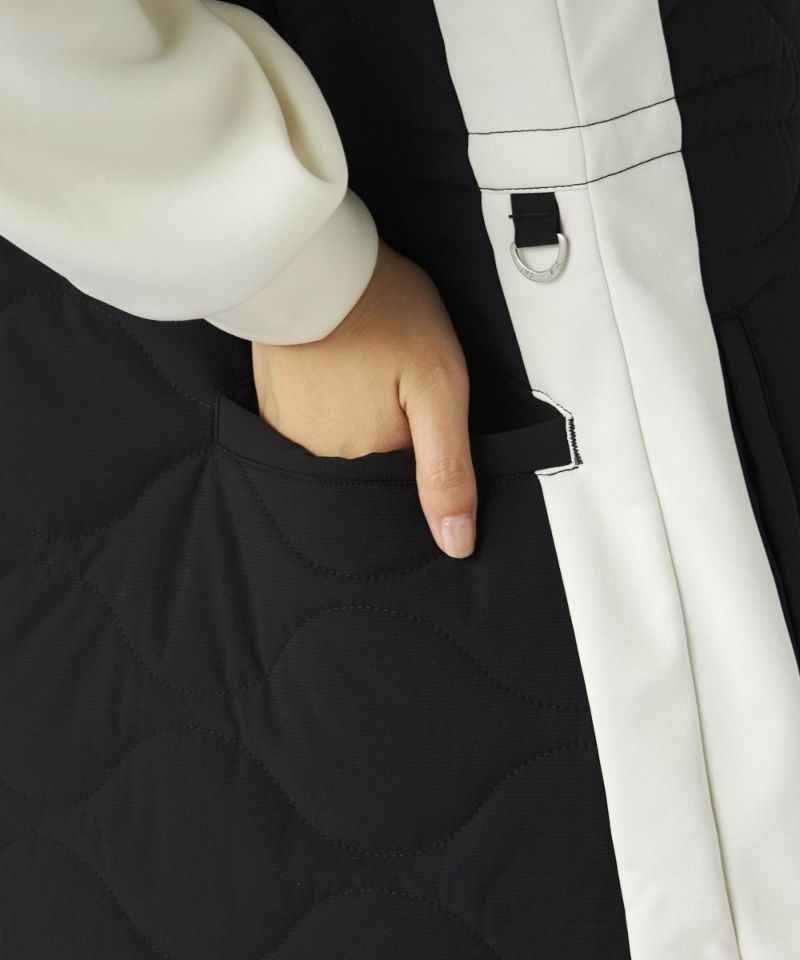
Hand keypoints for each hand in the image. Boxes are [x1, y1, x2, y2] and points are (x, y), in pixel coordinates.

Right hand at [251, 238, 476, 558]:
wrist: (317, 262)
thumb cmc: (384, 312)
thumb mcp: (439, 386)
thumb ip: (448, 469)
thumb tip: (457, 544)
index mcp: (368, 459)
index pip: (408, 480)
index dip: (422, 442)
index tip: (417, 403)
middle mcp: (322, 460)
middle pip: (373, 464)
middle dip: (391, 429)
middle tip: (390, 375)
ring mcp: (289, 436)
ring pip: (344, 446)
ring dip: (358, 416)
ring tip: (363, 368)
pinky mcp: (271, 411)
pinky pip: (312, 427)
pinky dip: (329, 405)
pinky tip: (336, 372)